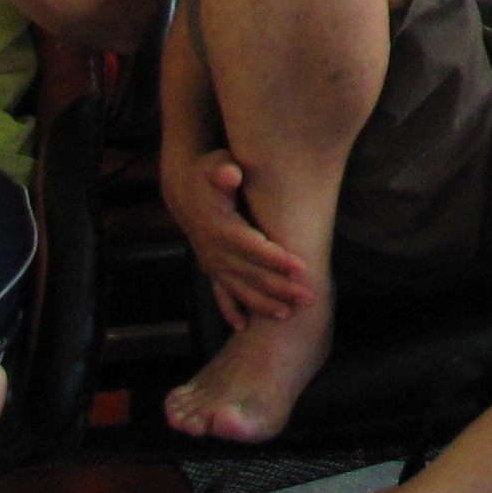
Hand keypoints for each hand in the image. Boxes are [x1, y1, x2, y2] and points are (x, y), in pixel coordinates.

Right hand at [161, 142, 315, 328]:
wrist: (183, 189)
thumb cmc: (207, 174)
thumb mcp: (213, 164)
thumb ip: (223, 170)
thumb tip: (231, 174)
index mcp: (220, 227)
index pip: (252, 247)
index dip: (275, 259)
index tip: (301, 268)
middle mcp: (215, 250)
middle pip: (250, 273)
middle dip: (279, 287)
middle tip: (308, 298)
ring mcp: (212, 262)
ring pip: (239, 289)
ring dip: (262, 303)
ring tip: (288, 315)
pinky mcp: (211, 267)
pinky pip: (220, 293)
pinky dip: (230, 310)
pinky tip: (242, 328)